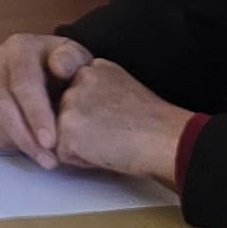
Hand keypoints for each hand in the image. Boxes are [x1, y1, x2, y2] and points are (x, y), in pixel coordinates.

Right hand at [0, 34, 88, 167]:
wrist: (46, 65)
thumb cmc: (64, 64)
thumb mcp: (76, 56)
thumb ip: (71, 59)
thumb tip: (58, 67)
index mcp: (19, 48)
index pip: (24, 84)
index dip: (36, 115)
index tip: (51, 142)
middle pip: (2, 106)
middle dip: (26, 138)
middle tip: (48, 160)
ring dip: (19, 144)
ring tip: (45, 159)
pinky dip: (10, 143)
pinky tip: (30, 147)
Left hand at [46, 58, 192, 182]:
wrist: (165, 138)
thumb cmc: (153, 124)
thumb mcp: (123, 89)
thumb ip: (97, 90)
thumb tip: (84, 109)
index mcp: (94, 67)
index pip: (74, 95)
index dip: (92, 115)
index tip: (113, 119)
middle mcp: (78, 79)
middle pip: (64, 114)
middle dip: (82, 129)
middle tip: (114, 132)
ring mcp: (70, 102)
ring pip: (61, 133)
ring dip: (81, 144)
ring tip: (111, 140)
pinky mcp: (67, 127)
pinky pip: (63, 153)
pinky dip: (81, 160)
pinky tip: (105, 151)